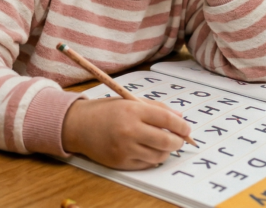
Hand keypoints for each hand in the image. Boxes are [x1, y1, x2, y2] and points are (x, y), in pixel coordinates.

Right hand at [61, 98, 188, 169]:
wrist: (79, 126)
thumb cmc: (106, 111)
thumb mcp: (130, 102)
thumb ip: (156, 108)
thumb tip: (180, 117)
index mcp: (132, 110)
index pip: (167, 120)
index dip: (181, 126)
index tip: (186, 128)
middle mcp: (129, 130)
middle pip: (166, 140)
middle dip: (178, 141)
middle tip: (179, 139)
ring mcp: (125, 148)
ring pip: (158, 155)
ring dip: (166, 151)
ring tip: (163, 144)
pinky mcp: (121, 162)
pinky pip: (146, 163)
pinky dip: (152, 158)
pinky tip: (149, 150)